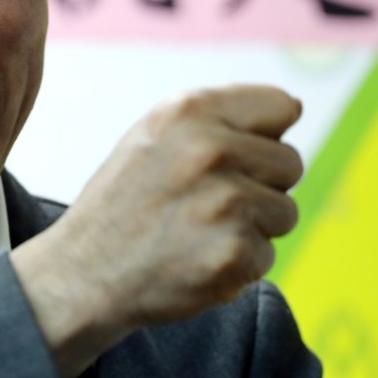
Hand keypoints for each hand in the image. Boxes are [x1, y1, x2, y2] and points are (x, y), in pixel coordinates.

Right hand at [11, 84, 303, 377]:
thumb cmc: (125, 201)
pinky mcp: (234, 253)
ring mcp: (225, 202)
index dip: (264, 134)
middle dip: (260, 185)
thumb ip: (216, 118)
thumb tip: (293, 107)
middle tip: (206, 201)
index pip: (281, 105)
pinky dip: (238, 263)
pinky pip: (267, 255)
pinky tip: (195, 258)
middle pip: (290, 162)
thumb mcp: (154, 135)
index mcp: (188, 111)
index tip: (237, 155)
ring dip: (253, 227)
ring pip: (285, 212)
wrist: (84, 272)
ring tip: (198, 230)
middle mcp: (210, 149)